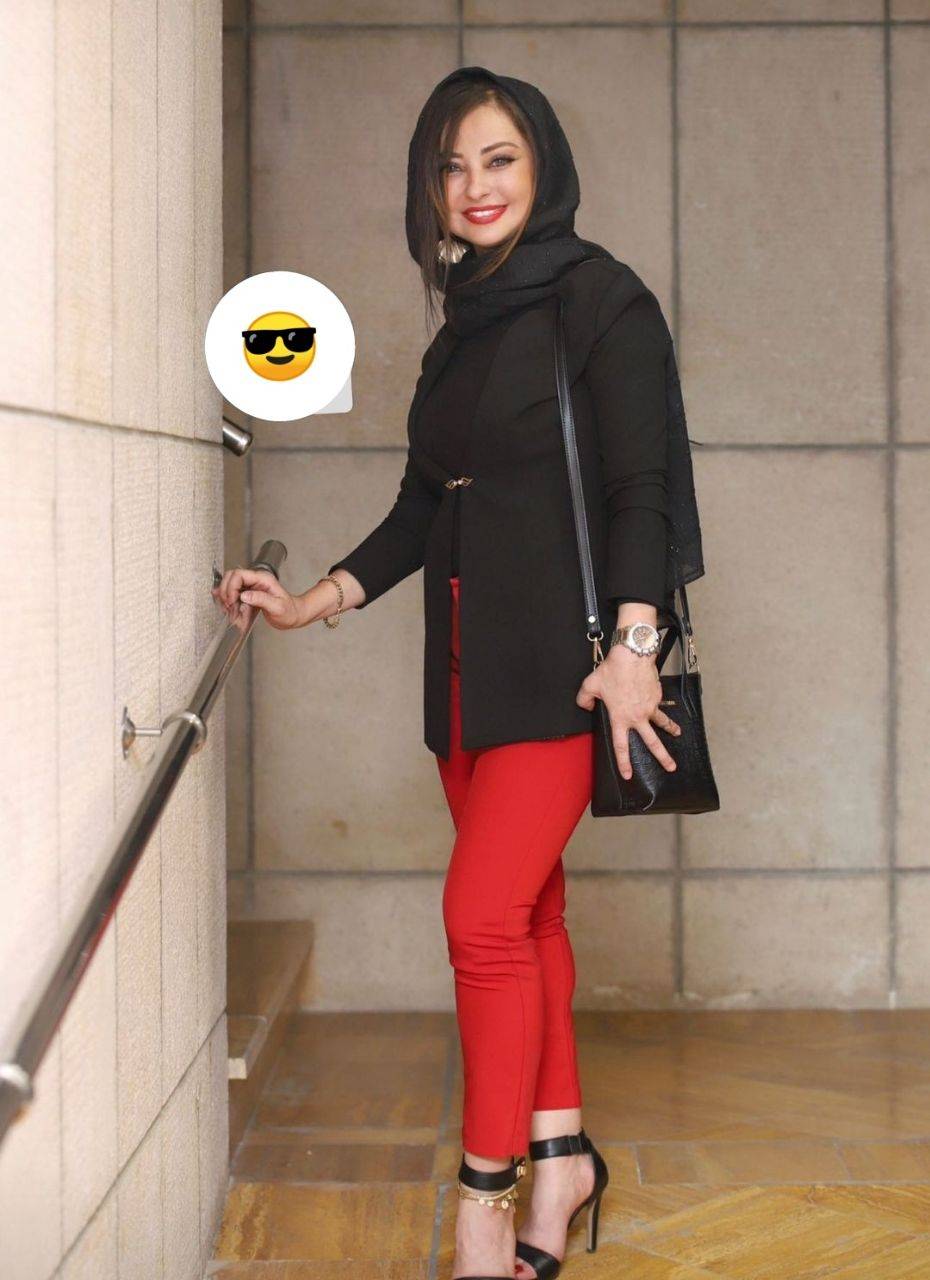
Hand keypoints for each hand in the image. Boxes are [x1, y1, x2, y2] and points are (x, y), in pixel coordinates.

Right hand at [212, 566, 302, 631]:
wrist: (294, 616)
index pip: (239, 575)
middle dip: (226, 593)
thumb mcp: (277, 607)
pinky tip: (233, 614)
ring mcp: (251, 587)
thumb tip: (244, 595)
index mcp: (263, 579)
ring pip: (230, 588)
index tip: (231, 601)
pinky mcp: (249, 595)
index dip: (231, 587)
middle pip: (230, 578)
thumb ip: (261, 599)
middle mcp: (255, 581)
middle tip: (228, 607)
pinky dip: (231, 606)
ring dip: (228, 602)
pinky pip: (234, 597)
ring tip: (234, 615)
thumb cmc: (289, 611)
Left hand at [575, 644, 680, 780]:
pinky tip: (654, 697)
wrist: (633, 655)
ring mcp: (650, 707)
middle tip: (671, 767)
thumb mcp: (590, 685)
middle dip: (663, 757)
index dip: (624, 763)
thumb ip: (584, 699)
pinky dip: (658, 703)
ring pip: (663, 723)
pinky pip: (658, 703)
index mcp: (620, 718)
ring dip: (671, 730)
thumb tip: (587, 706)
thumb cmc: (612, 670)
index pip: (621, 747)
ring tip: (677, 735)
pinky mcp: (657, 696)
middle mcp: (637, 717)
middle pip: (653, 742)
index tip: (628, 775)